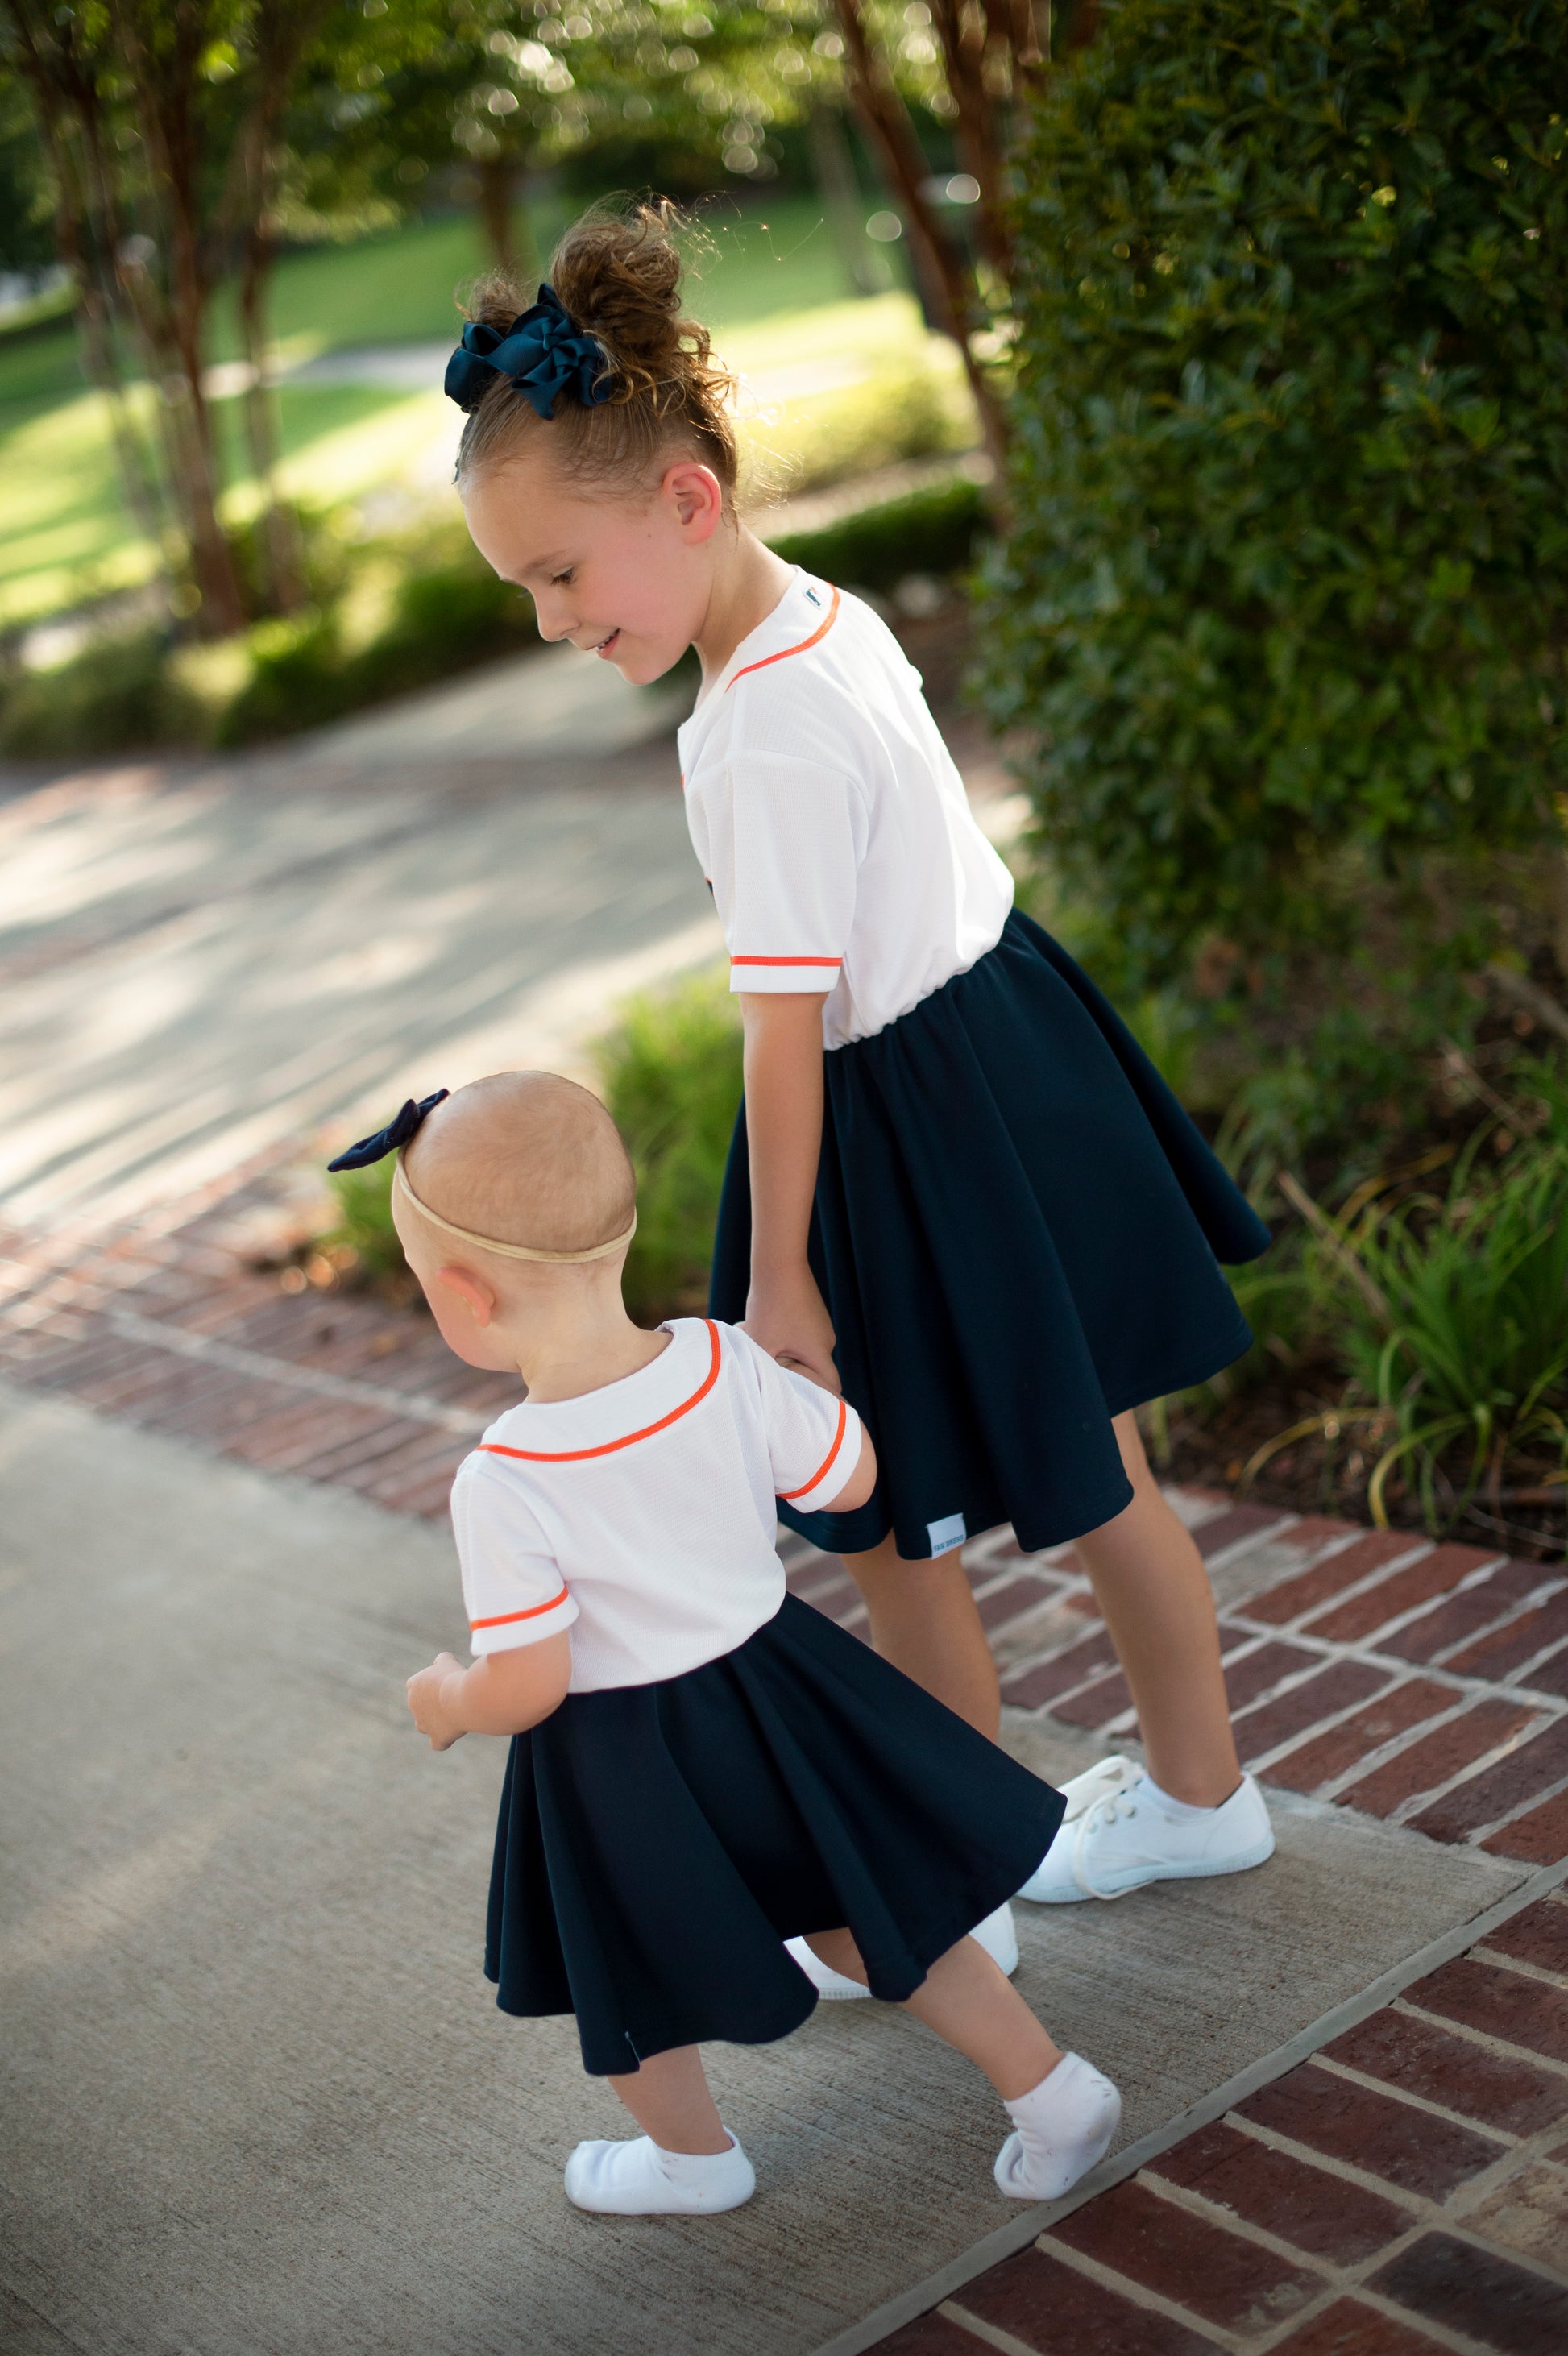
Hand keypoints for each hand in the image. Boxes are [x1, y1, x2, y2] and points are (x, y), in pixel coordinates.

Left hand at [407, 1651, 466, 1749]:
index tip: (446, 1681)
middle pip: (422, 1705)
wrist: (462, 1698)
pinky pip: (437, 1743)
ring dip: (435, 1721)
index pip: (416, 1685)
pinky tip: (454, 1732)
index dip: (431, 1684)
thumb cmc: (454, 1677)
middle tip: (455, 1694)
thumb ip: (442, 1660)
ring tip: (453, 1714)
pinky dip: (444, 1740)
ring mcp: (423, 1724)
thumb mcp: (448, 1661)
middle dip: (435, 1702)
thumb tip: (443, 1661)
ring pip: (424, 1725)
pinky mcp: (436, 1738)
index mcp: (413, 1685)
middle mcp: (413, 1706)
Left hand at [743, 1265, 838, 1392]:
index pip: (831, 1387)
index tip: (811, 1410)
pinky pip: (800, 1335)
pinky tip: (764, 1327)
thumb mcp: (761, 1343)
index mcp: (820, 1351)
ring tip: (762, 1344)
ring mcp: (821, 1325)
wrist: (778, 1265)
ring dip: (785, 1353)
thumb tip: (760, 1387)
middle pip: (814, 1370)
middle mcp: (826, 1340)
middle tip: (773, 1375)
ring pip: (804, 1351)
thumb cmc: (770, 1306)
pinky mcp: (812, 1313)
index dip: (824, 1401)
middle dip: (794, 1375)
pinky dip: (784, 1337)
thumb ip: (763, 1369)